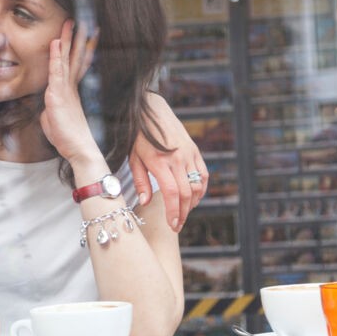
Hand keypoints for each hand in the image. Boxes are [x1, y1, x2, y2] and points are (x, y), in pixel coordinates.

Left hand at [40, 19, 99, 166]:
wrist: (79, 150)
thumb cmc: (67, 138)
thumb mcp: (53, 119)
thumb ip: (50, 109)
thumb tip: (46, 108)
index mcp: (71, 91)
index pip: (74, 65)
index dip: (77, 49)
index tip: (81, 34)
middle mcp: (71, 87)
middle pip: (74, 57)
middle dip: (76, 38)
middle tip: (79, 20)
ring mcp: (66, 90)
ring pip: (67, 59)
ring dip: (68, 40)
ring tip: (70, 22)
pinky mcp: (59, 96)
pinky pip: (57, 72)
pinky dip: (56, 56)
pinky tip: (56, 42)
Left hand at [129, 93, 207, 231]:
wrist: (151, 110)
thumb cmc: (138, 136)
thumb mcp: (133, 158)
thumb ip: (140, 181)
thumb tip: (146, 202)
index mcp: (160, 161)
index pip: (172, 193)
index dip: (174, 212)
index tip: (172, 225)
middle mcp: (177, 159)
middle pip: (187, 193)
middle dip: (183, 213)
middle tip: (177, 225)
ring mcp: (189, 154)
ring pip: (198, 185)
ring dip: (193, 203)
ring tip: (183, 213)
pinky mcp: (195, 151)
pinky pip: (204, 174)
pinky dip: (201, 189)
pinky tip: (193, 198)